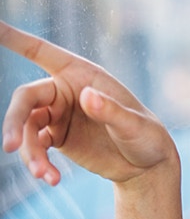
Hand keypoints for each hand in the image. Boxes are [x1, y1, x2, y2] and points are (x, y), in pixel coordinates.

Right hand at [1, 20, 177, 186]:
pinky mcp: (57, 138)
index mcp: (83, 75)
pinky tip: (52, 179)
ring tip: (44, 174)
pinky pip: (35, 147)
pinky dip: (38, 163)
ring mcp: (58, 115)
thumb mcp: (134, 125)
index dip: (15, 39)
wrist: (147, 165)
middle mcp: (66, 91)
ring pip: (27, 128)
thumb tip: (85, 96)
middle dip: (14, 122)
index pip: (42, 52)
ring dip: (29, 152)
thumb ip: (111, 111)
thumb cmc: (147, 136)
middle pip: (25, 99)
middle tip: (10, 146)